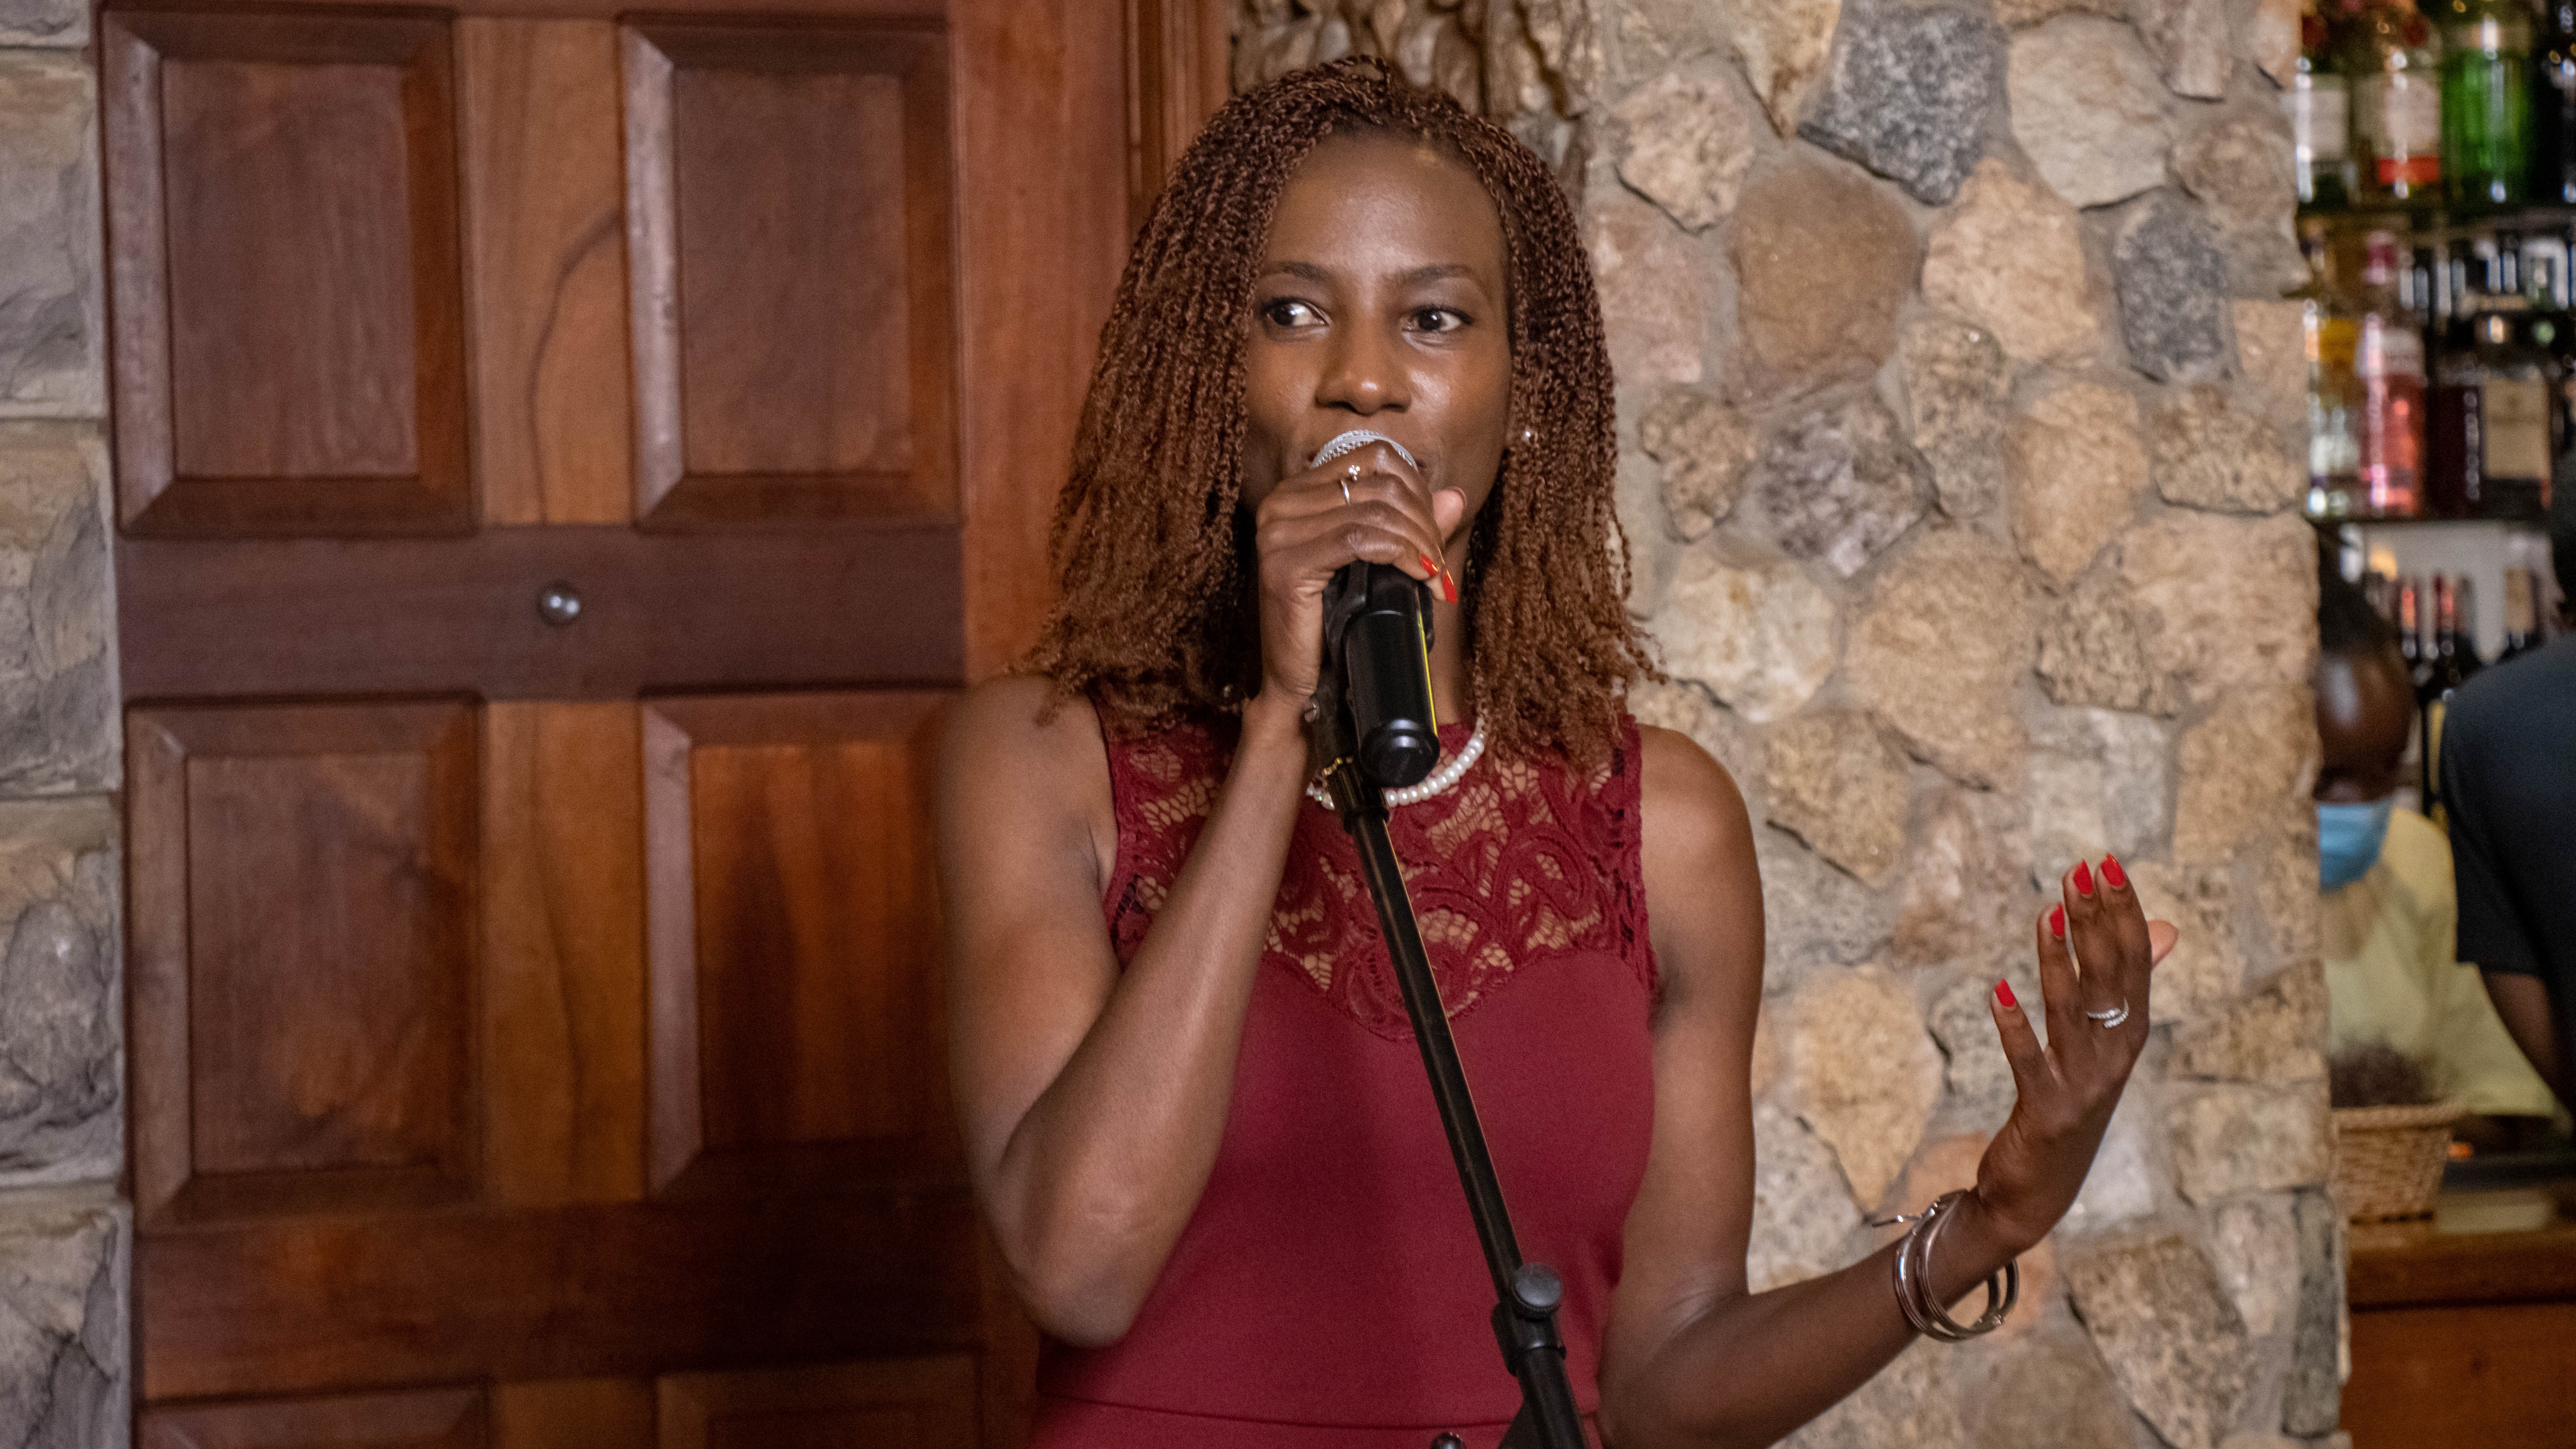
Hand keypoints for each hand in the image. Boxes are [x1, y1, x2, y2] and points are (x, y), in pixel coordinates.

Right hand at [1249, 440, 1464, 708]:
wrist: (1301, 682)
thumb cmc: (1335, 623)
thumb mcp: (1377, 564)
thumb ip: (1410, 525)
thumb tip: (1454, 496)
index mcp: (1299, 491)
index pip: (1373, 457)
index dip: (1417, 489)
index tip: (1434, 532)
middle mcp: (1282, 502)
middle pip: (1380, 484)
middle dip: (1424, 523)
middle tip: (1438, 564)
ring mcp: (1278, 531)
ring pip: (1376, 512)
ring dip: (1419, 543)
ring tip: (1433, 577)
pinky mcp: (1285, 563)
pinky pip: (1360, 541)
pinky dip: (1401, 556)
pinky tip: (1419, 578)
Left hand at [1970, 854, 2177, 1254]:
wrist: (2041, 1190)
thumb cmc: (2070, 1104)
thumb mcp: (2103, 1044)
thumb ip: (2128, 986)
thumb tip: (2166, 929)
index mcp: (2130, 1034)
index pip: (2134, 961)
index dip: (2123, 911)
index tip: (2106, 863)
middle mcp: (2115, 1055)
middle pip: (2109, 977)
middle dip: (2095, 921)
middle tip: (2079, 871)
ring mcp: (2084, 1084)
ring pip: (2072, 1009)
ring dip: (2057, 958)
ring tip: (2046, 911)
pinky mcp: (2047, 1108)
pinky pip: (2029, 1060)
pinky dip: (2014, 1025)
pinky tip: (1997, 989)